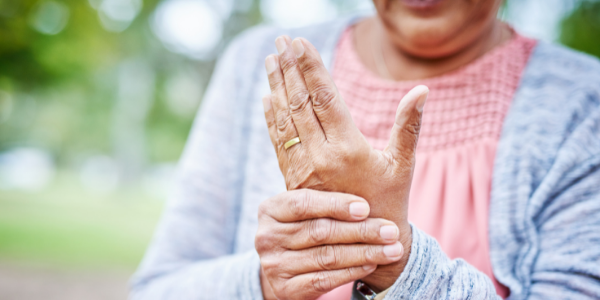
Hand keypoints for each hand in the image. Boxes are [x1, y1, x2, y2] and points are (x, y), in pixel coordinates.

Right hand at [256, 189, 403, 299]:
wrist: (290, 271)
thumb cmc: (309, 228)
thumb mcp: (309, 208)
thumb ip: (326, 192)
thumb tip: (363, 160)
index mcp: (270, 209)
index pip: (303, 202)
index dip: (336, 204)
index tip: (366, 207)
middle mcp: (266, 237)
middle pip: (320, 231)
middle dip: (361, 231)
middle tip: (391, 230)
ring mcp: (273, 265)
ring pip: (327, 257)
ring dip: (365, 252)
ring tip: (393, 248)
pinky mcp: (286, 289)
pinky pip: (325, 279)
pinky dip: (353, 271)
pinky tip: (373, 263)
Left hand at [262, 36, 427, 290]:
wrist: (365, 245)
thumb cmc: (391, 201)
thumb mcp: (403, 164)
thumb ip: (408, 126)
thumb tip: (421, 90)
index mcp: (348, 148)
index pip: (324, 97)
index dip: (311, 67)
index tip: (300, 43)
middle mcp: (320, 156)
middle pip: (300, 103)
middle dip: (290, 69)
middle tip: (282, 40)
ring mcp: (303, 169)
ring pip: (286, 120)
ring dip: (276, 87)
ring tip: (271, 60)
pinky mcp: (293, 180)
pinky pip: (279, 143)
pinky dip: (272, 118)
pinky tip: (267, 98)